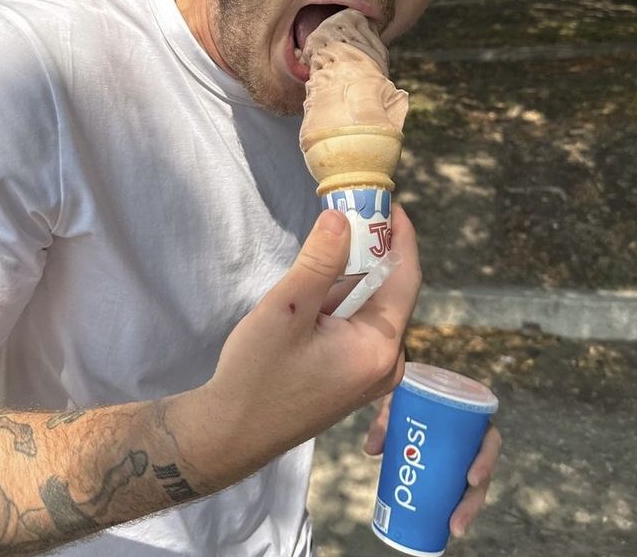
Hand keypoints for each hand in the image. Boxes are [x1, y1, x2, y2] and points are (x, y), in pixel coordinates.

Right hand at [188, 204, 421, 489]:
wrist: (230, 434)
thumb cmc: (257, 375)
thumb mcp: (287, 309)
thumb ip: (319, 261)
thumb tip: (342, 218)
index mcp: (380, 348)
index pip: (406, 277)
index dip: (401, 236)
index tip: (389, 202)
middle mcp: (386, 363)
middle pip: (390, 291)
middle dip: (373, 251)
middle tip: (350, 214)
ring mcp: (370, 373)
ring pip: (372, 307)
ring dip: (354, 275)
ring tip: (331, 243)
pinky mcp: (352, 377)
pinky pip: (359, 325)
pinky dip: (344, 299)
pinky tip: (317, 288)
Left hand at [362, 391, 501, 537]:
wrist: (409, 392)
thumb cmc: (412, 394)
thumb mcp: (400, 399)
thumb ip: (387, 418)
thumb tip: (371, 450)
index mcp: (471, 418)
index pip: (490, 439)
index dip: (486, 460)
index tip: (470, 478)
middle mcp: (472, 439)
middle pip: (482, 473)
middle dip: (472, 501)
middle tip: (456, 523)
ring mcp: (464, 456)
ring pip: (473, 487)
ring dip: (466, 510)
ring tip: (453, 529)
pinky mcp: (452, 467)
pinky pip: (459, 488)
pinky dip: (454, 505)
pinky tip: (447, 525)